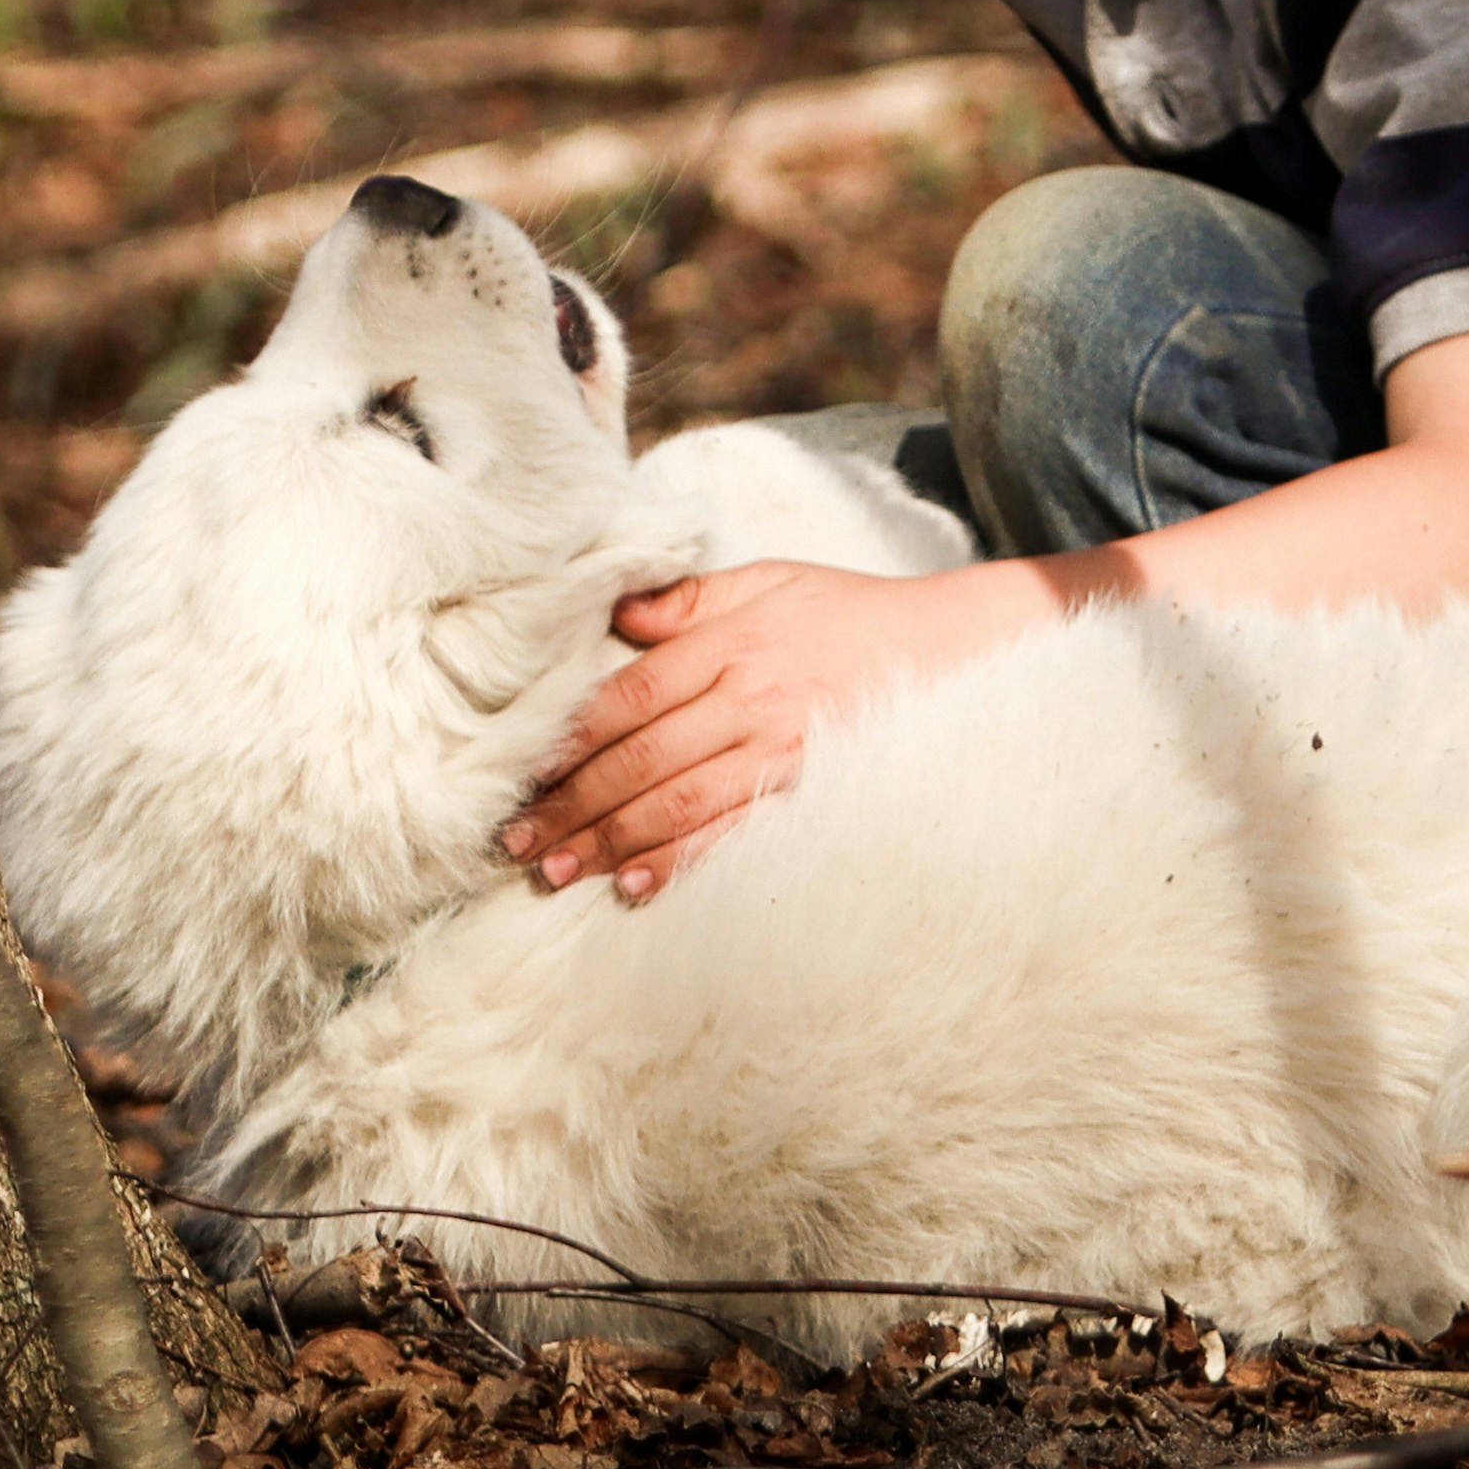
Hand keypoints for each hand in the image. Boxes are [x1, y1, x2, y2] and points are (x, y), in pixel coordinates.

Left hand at [503, 559, 1058, 901]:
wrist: (950, 649)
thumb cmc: (851, 613)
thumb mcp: (772, 582)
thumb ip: (691, 600)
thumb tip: (617, 614)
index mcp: (732, 643)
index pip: (630, 695)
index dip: (570, 738)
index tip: (523, 772)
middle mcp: (749, 700)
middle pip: (640, 758)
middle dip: (572, 804)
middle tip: (517, 841)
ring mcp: (780, 753)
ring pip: (675, 804)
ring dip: (609, 842)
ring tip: (557, 871)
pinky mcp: (807, 793)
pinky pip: (733, 834)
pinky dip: (682, 863)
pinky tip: (638, 887)